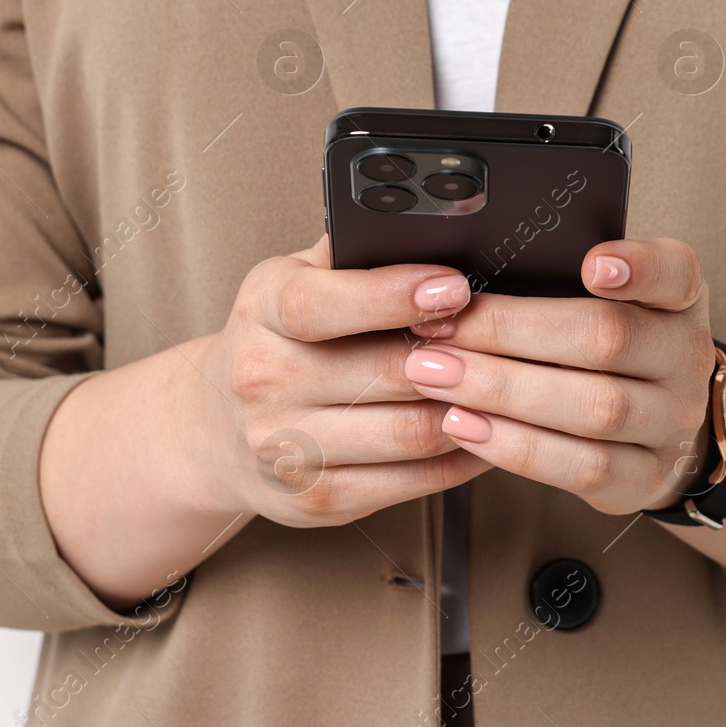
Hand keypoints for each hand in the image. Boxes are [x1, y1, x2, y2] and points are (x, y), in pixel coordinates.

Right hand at [192, 236, 490, 525]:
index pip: (319, 304)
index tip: (454, 286)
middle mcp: (263, 381)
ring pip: (411, 432)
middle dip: (459, 356)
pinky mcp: (317, 498)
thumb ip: (354, 254)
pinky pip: (413, 481)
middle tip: (510, 340)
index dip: (392, 295)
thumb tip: (434, 227)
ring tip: (510, 386)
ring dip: (472, 410)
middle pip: (386, 372)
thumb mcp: (296, 278)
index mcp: (262, 311)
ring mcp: (286, 448)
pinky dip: (462, 456)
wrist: (215, 426)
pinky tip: (486, 432)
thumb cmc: (280, 339)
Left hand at [402, 238, 714, 514]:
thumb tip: (462, 273)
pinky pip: (584, 468)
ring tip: (437, 377)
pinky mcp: (646, 478)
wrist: (655, 429)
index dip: (640, 266)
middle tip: (439, 329)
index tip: (592, 264)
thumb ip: (555, 281)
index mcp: (678, 299)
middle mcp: (685, 357)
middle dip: (511, 333)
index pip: (675, 272)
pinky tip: (464, 426)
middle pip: (608, 339)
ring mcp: (673, 422)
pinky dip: (517, 447)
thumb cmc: (607, 350)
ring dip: (503, 391)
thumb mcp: (602, 302)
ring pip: (594, 408)